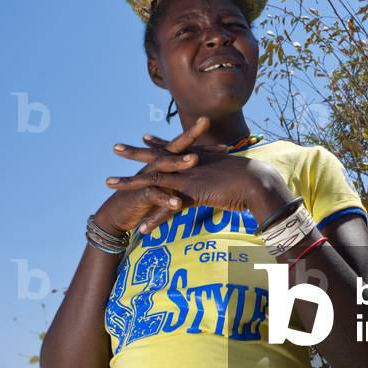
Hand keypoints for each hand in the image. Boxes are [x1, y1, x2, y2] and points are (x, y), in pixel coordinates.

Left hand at [106, 117, 294, 224]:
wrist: (258, 181)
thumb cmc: (251, 177)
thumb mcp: (234, 170)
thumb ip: (225, 170)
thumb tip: (228, 171)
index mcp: (198, 158)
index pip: (174, 148)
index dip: (158, 144)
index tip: (144, 138)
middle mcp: (189, 165)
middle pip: (155, 158)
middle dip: (134, 154)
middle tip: (115, 148)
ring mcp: (187, 178)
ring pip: (152, 181)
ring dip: (129, 184)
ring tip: (109, 184)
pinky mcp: (191, 194)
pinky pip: (167, 208)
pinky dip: (155, 219)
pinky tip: (142, 229)